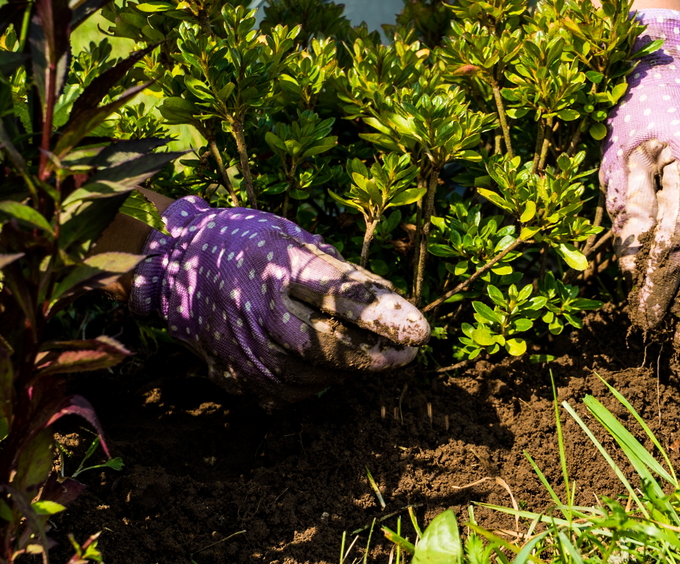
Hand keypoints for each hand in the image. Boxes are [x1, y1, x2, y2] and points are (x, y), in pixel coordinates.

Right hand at [130, 196, 429, 406]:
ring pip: (311, 375)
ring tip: (365, 352)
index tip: (420, 329)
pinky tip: (326, 365)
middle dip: (374, 355)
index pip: (338, 296)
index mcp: (274, 267)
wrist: (169, 267)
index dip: (382, 316)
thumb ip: (334, 269)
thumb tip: (385, 303)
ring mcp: (241, 349)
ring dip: (347, 368)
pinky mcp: (232, 376)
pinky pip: (287, 392)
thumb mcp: (288, 236)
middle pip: (327, 346)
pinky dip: (314, 382)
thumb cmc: (242, 244)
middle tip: (408, 352)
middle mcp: (256, 312)